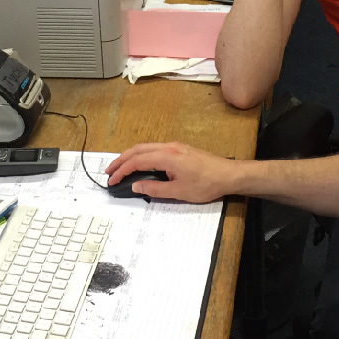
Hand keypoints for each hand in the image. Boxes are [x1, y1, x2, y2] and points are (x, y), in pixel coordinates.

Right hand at [103, 142, 241, 202]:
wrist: (229, 175)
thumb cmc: (206, 184)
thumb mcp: (178, 192)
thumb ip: (154, 189)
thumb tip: (136, 186)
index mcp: (167, 157)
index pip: (137, 161)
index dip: (122, 171)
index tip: (112, 181)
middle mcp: (169, 147)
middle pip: (138, 150)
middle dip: (121, 160)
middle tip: (109, 171)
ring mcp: (175, 146)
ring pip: (146, 147)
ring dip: (131, 156)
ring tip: (120, 167)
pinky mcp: (180, 149)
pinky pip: (154, 148)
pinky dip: (142, 155)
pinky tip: (140, 163)